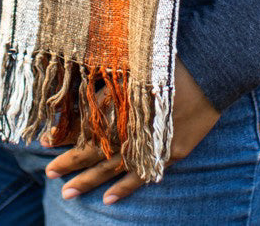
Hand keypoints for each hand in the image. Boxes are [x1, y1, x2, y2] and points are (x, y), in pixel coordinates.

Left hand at [43, 56, 220, 204]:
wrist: (213, 67)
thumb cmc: (172, 60)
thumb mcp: (135, 67)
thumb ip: (111, 88)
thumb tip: (85, 100)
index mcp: (125, 106)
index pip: (89, 128)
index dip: (67, 139)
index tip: (45, 145)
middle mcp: (136, 128)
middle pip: (98, 152)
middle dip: (72, 164)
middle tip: (49, 174)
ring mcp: (154, 144)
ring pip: (116, 169)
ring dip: (91, 181)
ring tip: (68, 194)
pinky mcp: (173, 152)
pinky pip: (145, 174)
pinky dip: (126, 187)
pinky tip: (108, 199)